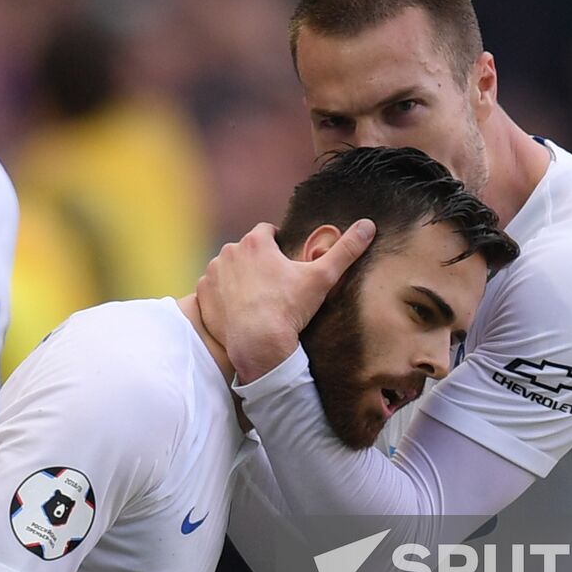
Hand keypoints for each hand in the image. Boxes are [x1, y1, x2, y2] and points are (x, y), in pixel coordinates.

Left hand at [197, 219, 374, 382]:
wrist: (258, 345)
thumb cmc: (290, 310)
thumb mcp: (322, 278)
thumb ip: (345, 250)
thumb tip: (369, 225)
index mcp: (255, 242)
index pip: (267, 232)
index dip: (278, 244)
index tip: (285, 262)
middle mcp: (229, 252)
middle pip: (246, 250)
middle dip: (257, 262)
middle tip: (273, 285)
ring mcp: (212, 273)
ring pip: (228, 269)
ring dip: (238, 278)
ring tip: (255, 299)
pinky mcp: (202, 294)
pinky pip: (212, 289)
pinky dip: (222, 296)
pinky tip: (238, 310)